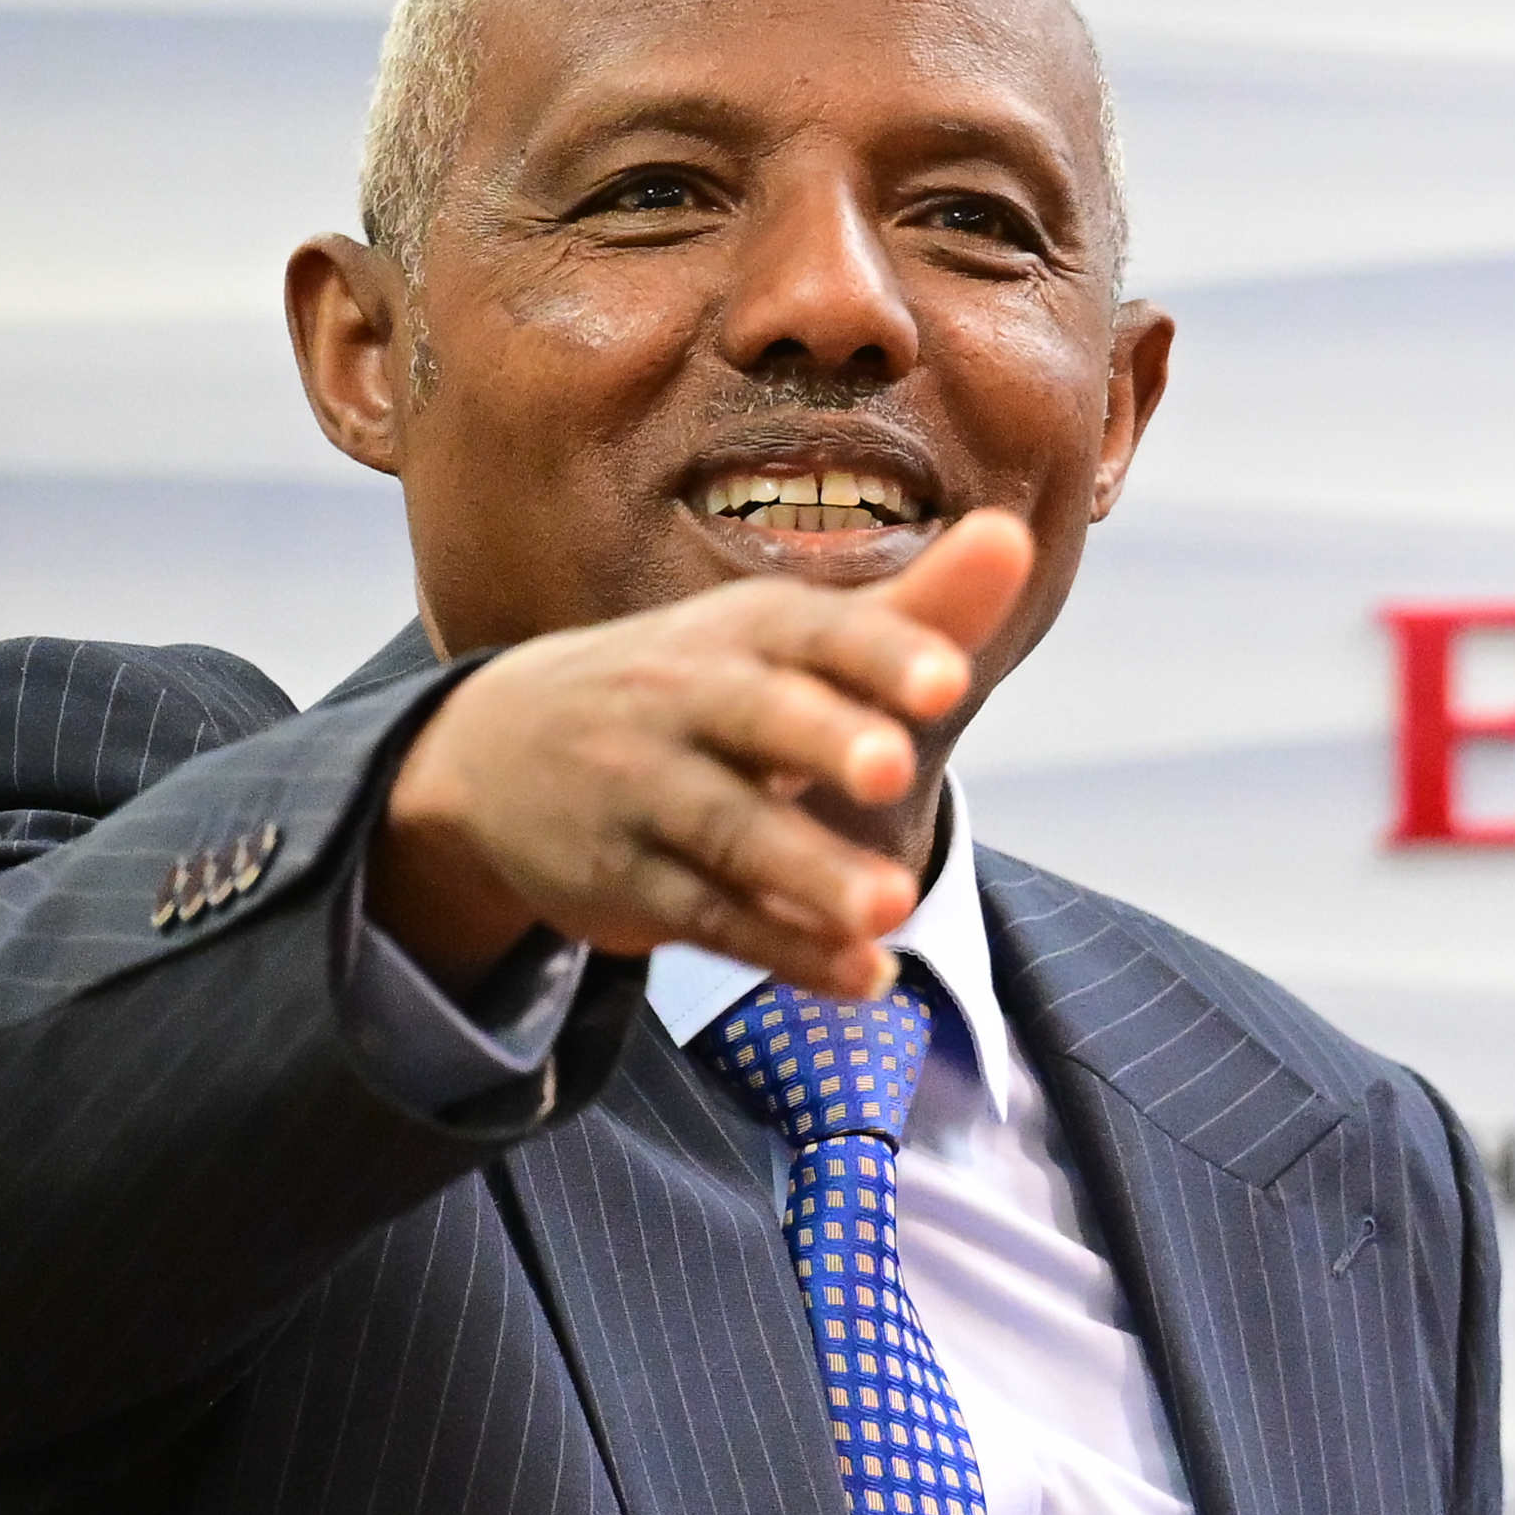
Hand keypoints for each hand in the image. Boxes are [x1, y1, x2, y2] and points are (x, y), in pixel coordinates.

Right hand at [369, 513, 1034, 999]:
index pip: (817, 632)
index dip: (883, 652)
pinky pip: (709, 919)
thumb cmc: (699, 686)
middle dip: (824, 738)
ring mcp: (647, 792)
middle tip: (896, 767)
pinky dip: (784, 952)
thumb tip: (1015, 538)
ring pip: (730, 831)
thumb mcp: (791, 642)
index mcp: (745, 632)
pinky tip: (863, 977)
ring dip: (812, 871)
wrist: (498, 749)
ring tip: (894, 906)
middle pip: (756, 716)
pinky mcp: (627, 881)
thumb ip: (914, 609)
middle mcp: (686, 700)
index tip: (952, 679)